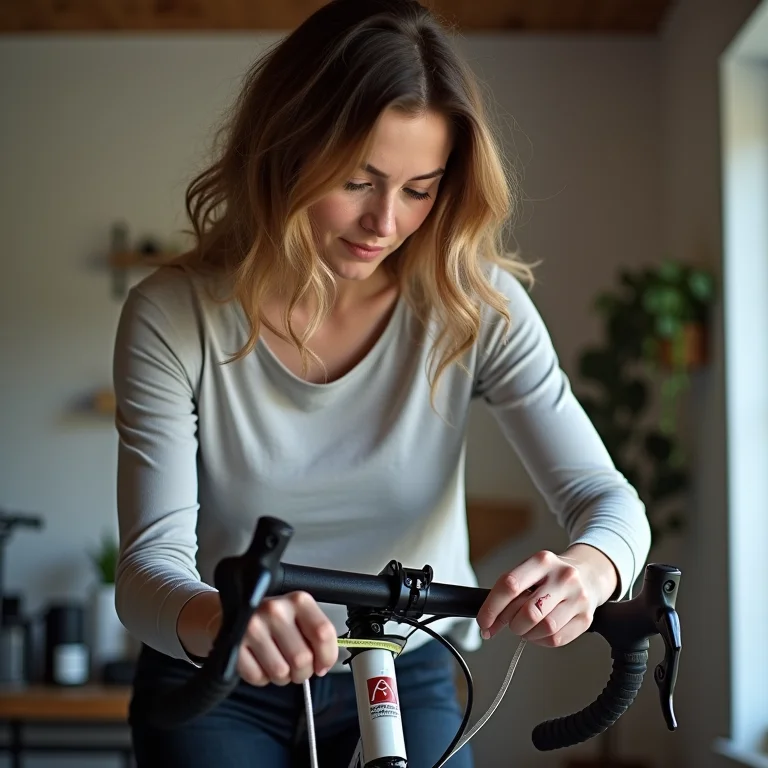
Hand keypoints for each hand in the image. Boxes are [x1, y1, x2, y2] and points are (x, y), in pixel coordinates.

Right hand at [207, 591, 338, 685]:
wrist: (235, 613)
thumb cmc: (274, 619)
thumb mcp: (299, 616)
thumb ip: (316, 635)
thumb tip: (324, 663)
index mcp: (298, 601)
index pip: (323, 633)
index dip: (327, 656)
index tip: (323, 665)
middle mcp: (275, 610)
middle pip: (302, 659)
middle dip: (303, 672)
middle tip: (297, 667)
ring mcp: (253, 627)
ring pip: (281, 673)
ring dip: (282, 677)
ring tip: (277, 662)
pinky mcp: (235, 645)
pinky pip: (258, 677)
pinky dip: (262, 678)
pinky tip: (260, 663)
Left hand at [476, 544, 618, 647]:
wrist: (588, 574)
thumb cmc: (550, 576)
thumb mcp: (529, 572)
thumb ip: (508, 592)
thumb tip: (486, 622)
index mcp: (542, 561)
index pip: (510, 585)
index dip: (492, 608)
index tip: (483, 622)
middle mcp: (563, 576)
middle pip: (528, 612)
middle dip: (512, 623)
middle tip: (511, 623)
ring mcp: (578, 597)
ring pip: (544, 628)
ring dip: (527, 633)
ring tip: (527, 626)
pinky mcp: (586, 617)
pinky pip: (557, 639)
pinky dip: (541, 640)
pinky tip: (540, 631)